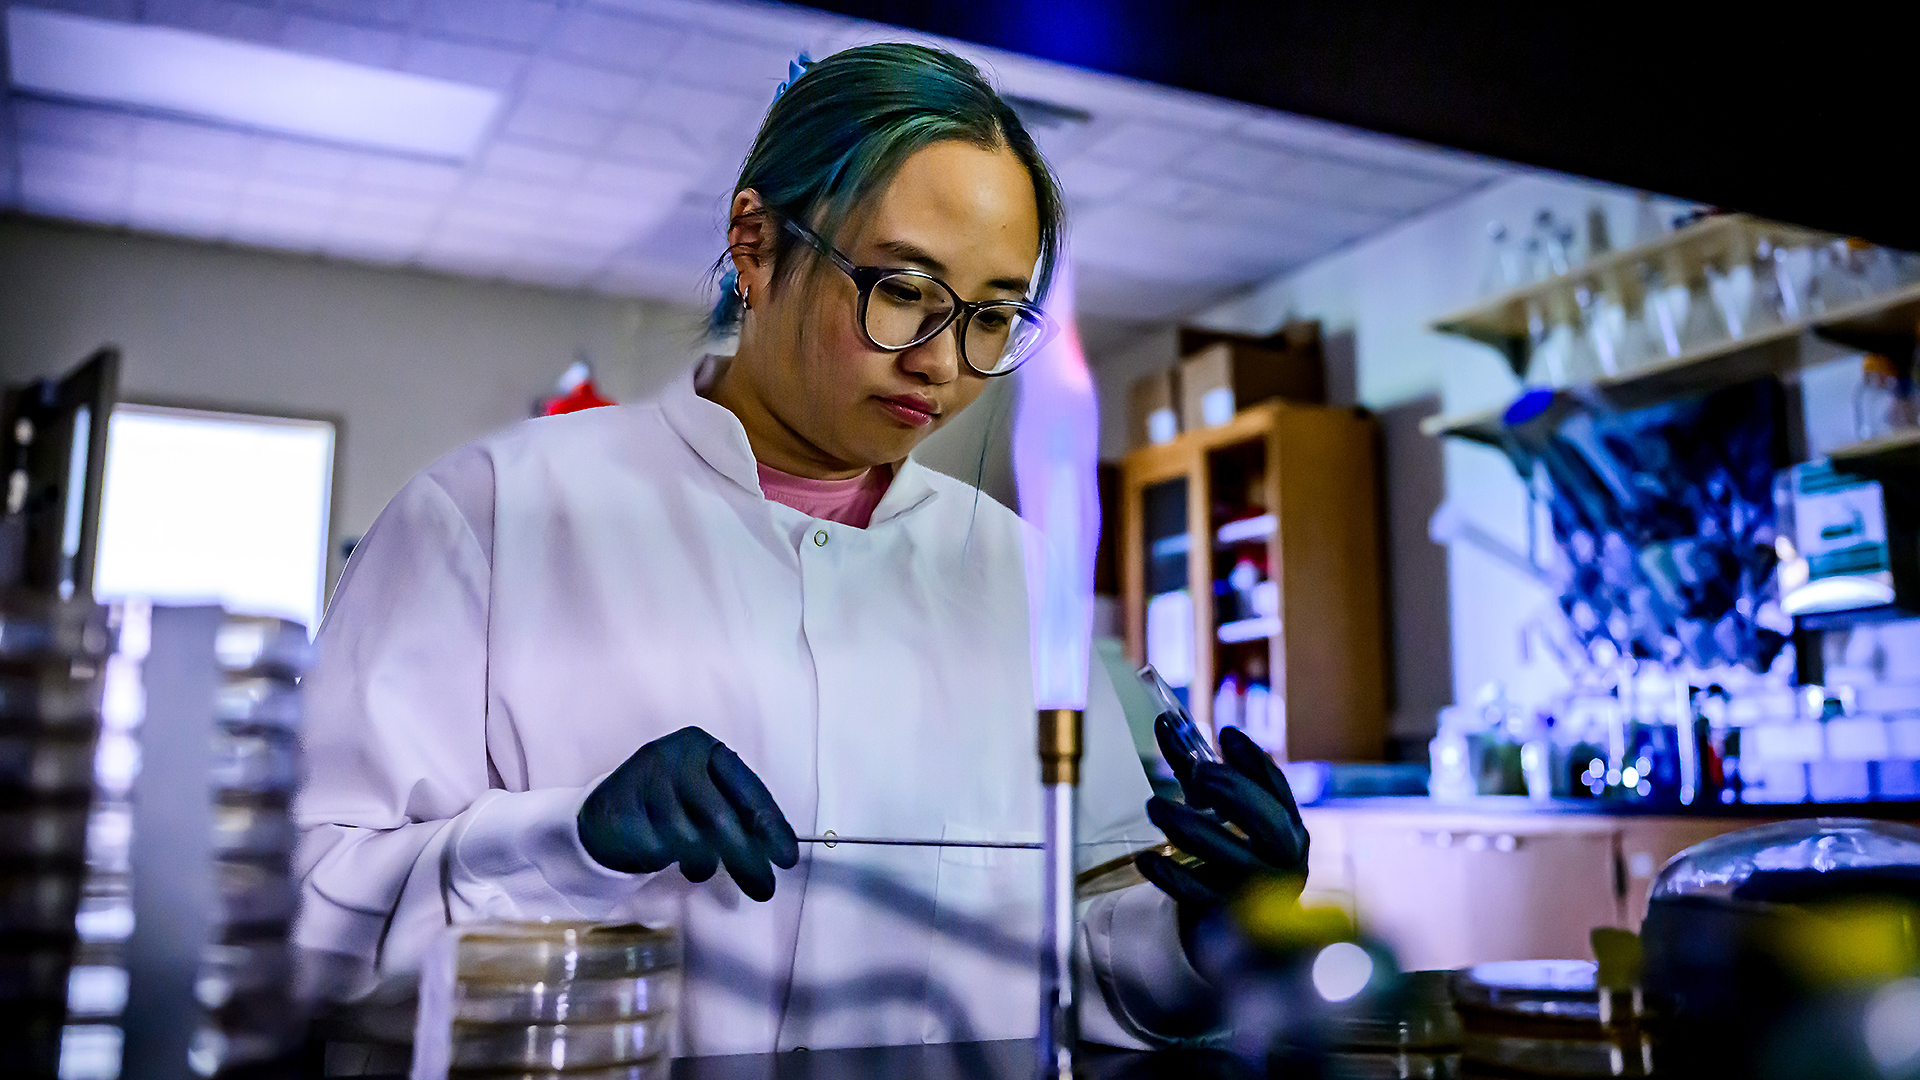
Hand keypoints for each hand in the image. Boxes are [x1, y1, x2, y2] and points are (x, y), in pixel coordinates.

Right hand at [577, 726, 798, 901]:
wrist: (606, 814)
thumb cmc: (671, 806)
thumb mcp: (708, 801)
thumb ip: (739, 817)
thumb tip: (777, 852)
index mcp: (705, 749)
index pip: (747, 788)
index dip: (770, 824)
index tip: (786, 858)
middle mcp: (675, 757)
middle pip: (719, 817)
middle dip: (746, 858)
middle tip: (764, 889)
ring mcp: (644, 781)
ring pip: (688, 839)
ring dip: (701, 863)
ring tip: (698, 868)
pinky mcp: (620, 808)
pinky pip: (657, 850)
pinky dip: (666, 861)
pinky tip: (662, 855)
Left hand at [1135, 724, 1308, 917]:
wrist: (1224, 933)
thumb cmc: (1221, 858)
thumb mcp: (1212, 811)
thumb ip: (1193, 770)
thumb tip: (1164, 723)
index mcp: (1287, 830)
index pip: (1278, 790)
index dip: (1255, 761)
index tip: (1227, 733)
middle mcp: (1284, 861)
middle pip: (1269, 822)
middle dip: (1234, 792)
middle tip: (1197, 774)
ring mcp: (1260, 893)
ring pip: (1232, 857)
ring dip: (1191, 828)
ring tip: (1154, 806)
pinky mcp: (1231, 920)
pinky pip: (1200, 894)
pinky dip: (1171, 876)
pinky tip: (1145, 859)